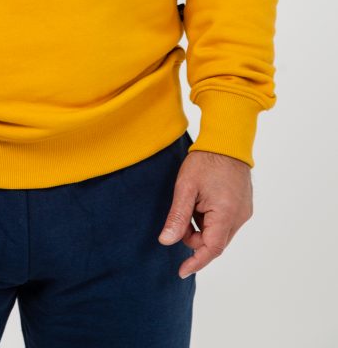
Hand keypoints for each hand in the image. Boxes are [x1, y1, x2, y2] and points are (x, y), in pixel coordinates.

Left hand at [157, 149, 253, 277]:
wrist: (227, 139)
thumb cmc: (205, 160)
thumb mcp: (185, 187)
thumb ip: (177, 216)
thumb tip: (167, 241)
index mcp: (226, 214)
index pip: (211, 249)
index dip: (195, 262)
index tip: (181, 271)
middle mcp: (240, 217)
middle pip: (214, 242)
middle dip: (194, 236)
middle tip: (180, 216)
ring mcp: (244, 211)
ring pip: (219, 232)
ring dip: (202, 226)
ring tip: (193, 201)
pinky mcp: (244, 205)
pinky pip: (225, 222)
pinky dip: (211, 218)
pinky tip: (203, 200)